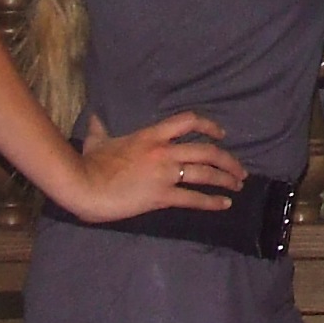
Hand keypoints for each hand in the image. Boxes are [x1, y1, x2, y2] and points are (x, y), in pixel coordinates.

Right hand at [68, 111, 247, 222]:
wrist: (83, 184)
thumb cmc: (89, 162)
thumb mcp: (97, 139)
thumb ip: (100, 128)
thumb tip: (94, 118)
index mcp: (151, 135)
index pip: (188, 122)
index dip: (209, 125)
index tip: (220, 133)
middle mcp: (163, 151)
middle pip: (207, 151)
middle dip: (228, 160)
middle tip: (239, 169)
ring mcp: (164, 174)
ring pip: (205, 173)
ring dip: (226, 179)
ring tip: (238, 185)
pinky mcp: (161, 196)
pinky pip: (193, 198)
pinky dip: (212, 202)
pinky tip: (224, 204)